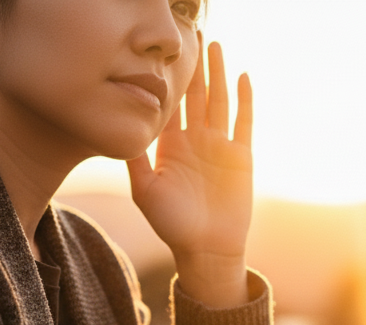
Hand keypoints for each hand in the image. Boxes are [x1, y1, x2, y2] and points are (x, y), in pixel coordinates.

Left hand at [127, 38, 252, 307]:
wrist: (207, 248)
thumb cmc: (173, 224)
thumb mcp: (145, 190)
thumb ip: (134, 158)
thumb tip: (119, 128)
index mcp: (171, 145)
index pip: (170, 104)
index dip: (168, 79)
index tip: (162, 52)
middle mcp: (196, 140)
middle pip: (195, 95)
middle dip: (194, 66)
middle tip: (192, 34)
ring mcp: (220, 145)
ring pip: (219, 101)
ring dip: (218, 74)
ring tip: (215, 46)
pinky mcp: (242, 156)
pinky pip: (244, 122)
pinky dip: (245, 100)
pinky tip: (243, 77)